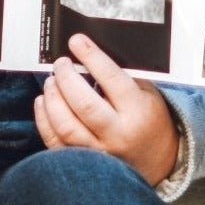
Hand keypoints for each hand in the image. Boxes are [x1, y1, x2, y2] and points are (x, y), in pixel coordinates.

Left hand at [35, 34, 181, 188]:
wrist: (161, 162)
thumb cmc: (150, 121)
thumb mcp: (147, 94)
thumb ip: (122, 77)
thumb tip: (87, 56)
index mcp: (137, 111)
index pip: (111, 79)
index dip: (91, 57)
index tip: (76, 41)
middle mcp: (118, 133)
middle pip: (83, 104)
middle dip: (66, 77)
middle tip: (60, 63)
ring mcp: (100, 152)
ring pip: (66, 126)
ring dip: (52, 99)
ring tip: (51, 81)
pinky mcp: (85, 163)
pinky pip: (56, 143)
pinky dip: (44, 120)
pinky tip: (43, 103)